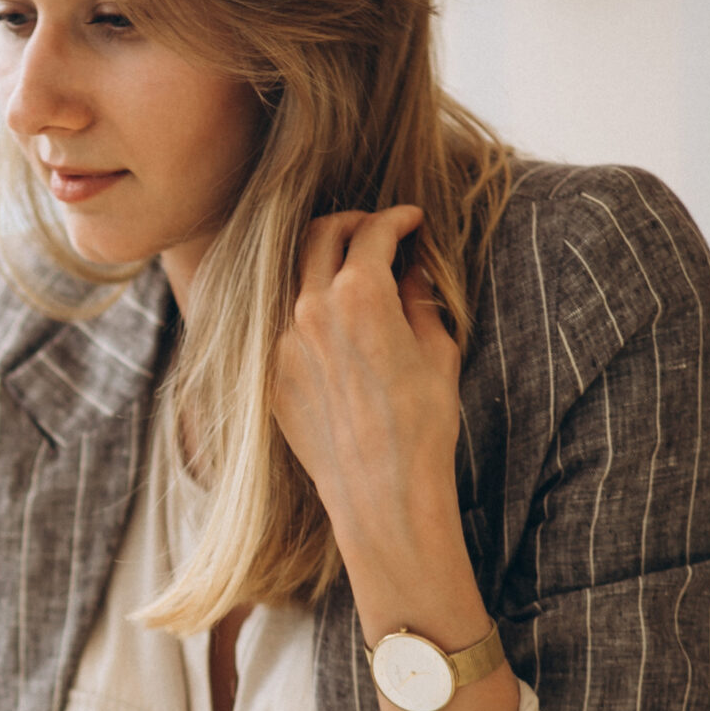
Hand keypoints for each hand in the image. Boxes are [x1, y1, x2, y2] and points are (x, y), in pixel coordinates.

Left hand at [270, 205, 464, 580]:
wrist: (382, 492)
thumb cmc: (423, 425)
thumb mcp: (438, 352)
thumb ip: (419, 299)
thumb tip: (412, 270)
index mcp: (359, 295)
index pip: (373, 230)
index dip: (397, 218)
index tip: (412, 220)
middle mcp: (310, 310)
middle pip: (320, 235)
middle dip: (353, 223)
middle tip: (377, 230)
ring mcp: (282, 342)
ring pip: (295, 276)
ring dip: (324, 263)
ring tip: (353, 273)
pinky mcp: (271, 374)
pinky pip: (285, 324)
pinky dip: (310, 310)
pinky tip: (336, 325)